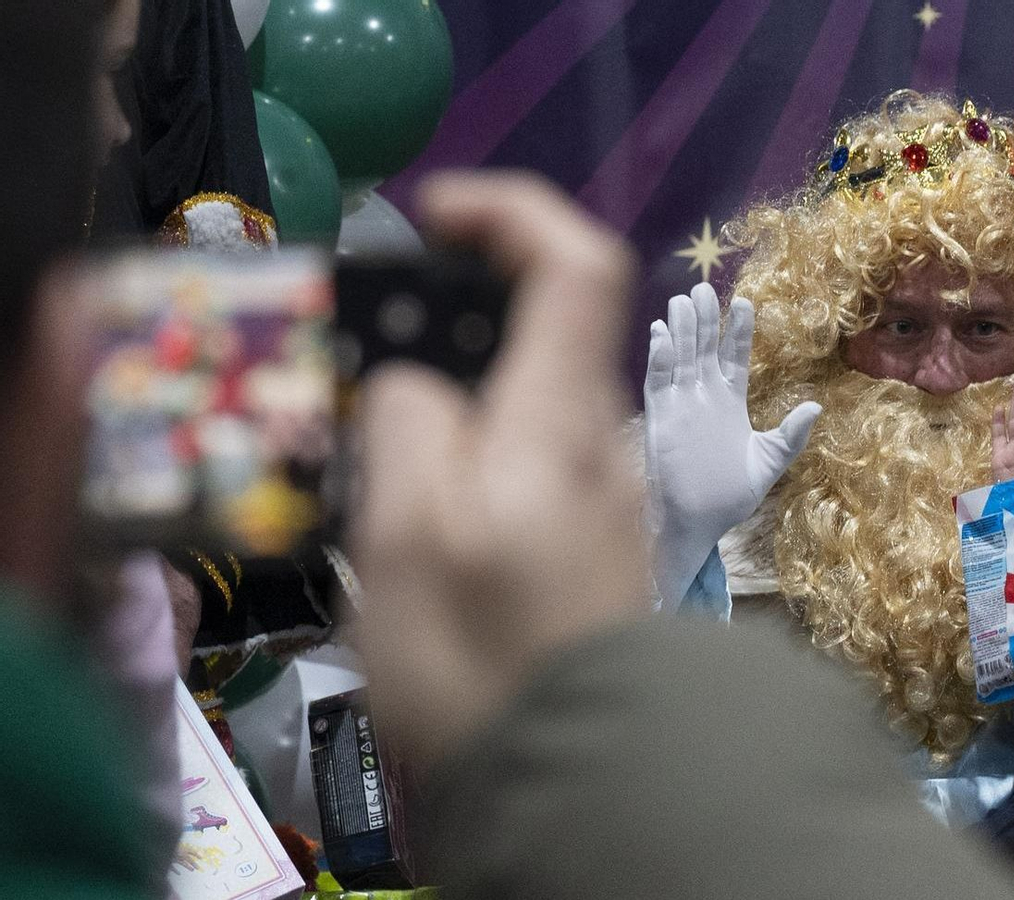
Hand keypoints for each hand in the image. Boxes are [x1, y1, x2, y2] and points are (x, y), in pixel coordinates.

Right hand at [351, 172, 648, 767]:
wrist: (585, 780)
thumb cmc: (486, 656)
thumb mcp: (409, 533)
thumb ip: (408, 425)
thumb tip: (416, 381)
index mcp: (561, 416)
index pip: (576, 260)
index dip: (507, 210)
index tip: (428, 216)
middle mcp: (601, 441)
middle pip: (536, 334)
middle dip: (445, 334)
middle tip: (363, 384)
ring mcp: (603, 497)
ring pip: (520, 408)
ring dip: (447, 414)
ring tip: (371, 475)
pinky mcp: (589, 549)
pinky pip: (523, 470)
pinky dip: (467, 470)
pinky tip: (417, 533)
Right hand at [643, 282, 819, 608]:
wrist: (696, 524)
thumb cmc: (731, 497)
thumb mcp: (769, 463)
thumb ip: (790, 435)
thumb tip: (816, 407)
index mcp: (730, 402)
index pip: (734, 357)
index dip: (738, 330)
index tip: (744, 302)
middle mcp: (703, 396)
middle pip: (704, 347)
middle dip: (706, 318)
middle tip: (705, 287)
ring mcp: (680, 404)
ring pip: (680, 356)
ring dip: (680, 328)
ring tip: (684, 298)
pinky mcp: (660, 418)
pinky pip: (658, 381)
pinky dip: (658, 357)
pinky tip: (660, 333)